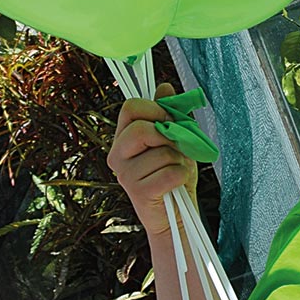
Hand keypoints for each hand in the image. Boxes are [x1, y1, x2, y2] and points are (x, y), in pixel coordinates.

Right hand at [106, 79, 194, 236]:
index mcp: (123, 137)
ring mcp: (124, 175)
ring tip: (175, 171)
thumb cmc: (173, 174)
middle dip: (168, 137)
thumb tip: (165, 86)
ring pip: (162, 152)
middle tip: (176, 149)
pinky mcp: (137, 193)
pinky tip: (176, 183)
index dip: (155, 109)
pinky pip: (170, 173)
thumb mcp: (174, 139)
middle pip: (142, 129)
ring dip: (179, 161)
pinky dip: (182, 176)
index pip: (130, 107)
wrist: (176, 213)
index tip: (170, 120)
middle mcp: (117, 154)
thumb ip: (169, 114)